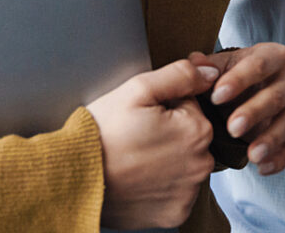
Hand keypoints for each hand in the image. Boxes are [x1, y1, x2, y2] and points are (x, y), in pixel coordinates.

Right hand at [87, 59, 217, 229]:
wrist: (74, 179)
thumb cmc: (101, 135)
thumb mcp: (137, 89)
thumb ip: (180, 75)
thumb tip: (210, 72)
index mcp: (197, 130)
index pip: (189, 106)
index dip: (163, 106)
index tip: (141, 117)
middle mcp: (201, 164)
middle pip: (190, 136)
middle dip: (168, 133)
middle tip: (134, 138)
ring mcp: (189, 192)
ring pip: (185, 164)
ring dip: (167, 160)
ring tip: (134, 159)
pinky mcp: (176, 213)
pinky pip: (176, 192)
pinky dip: (161, 186)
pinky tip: (139, 179)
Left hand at [189, 43, 284, 174]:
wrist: (241, 95)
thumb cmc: (229, 77)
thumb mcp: (217, 67)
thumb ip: (205, 66)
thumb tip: (195, 64)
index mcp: (273, 56)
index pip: (259, 64)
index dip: (239, 80)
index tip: (216, 96)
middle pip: (277, 95)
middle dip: (255, 112)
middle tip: (233, 128)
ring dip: (271, 140)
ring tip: (252, 155)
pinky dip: (279, 160)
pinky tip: (262, 168)